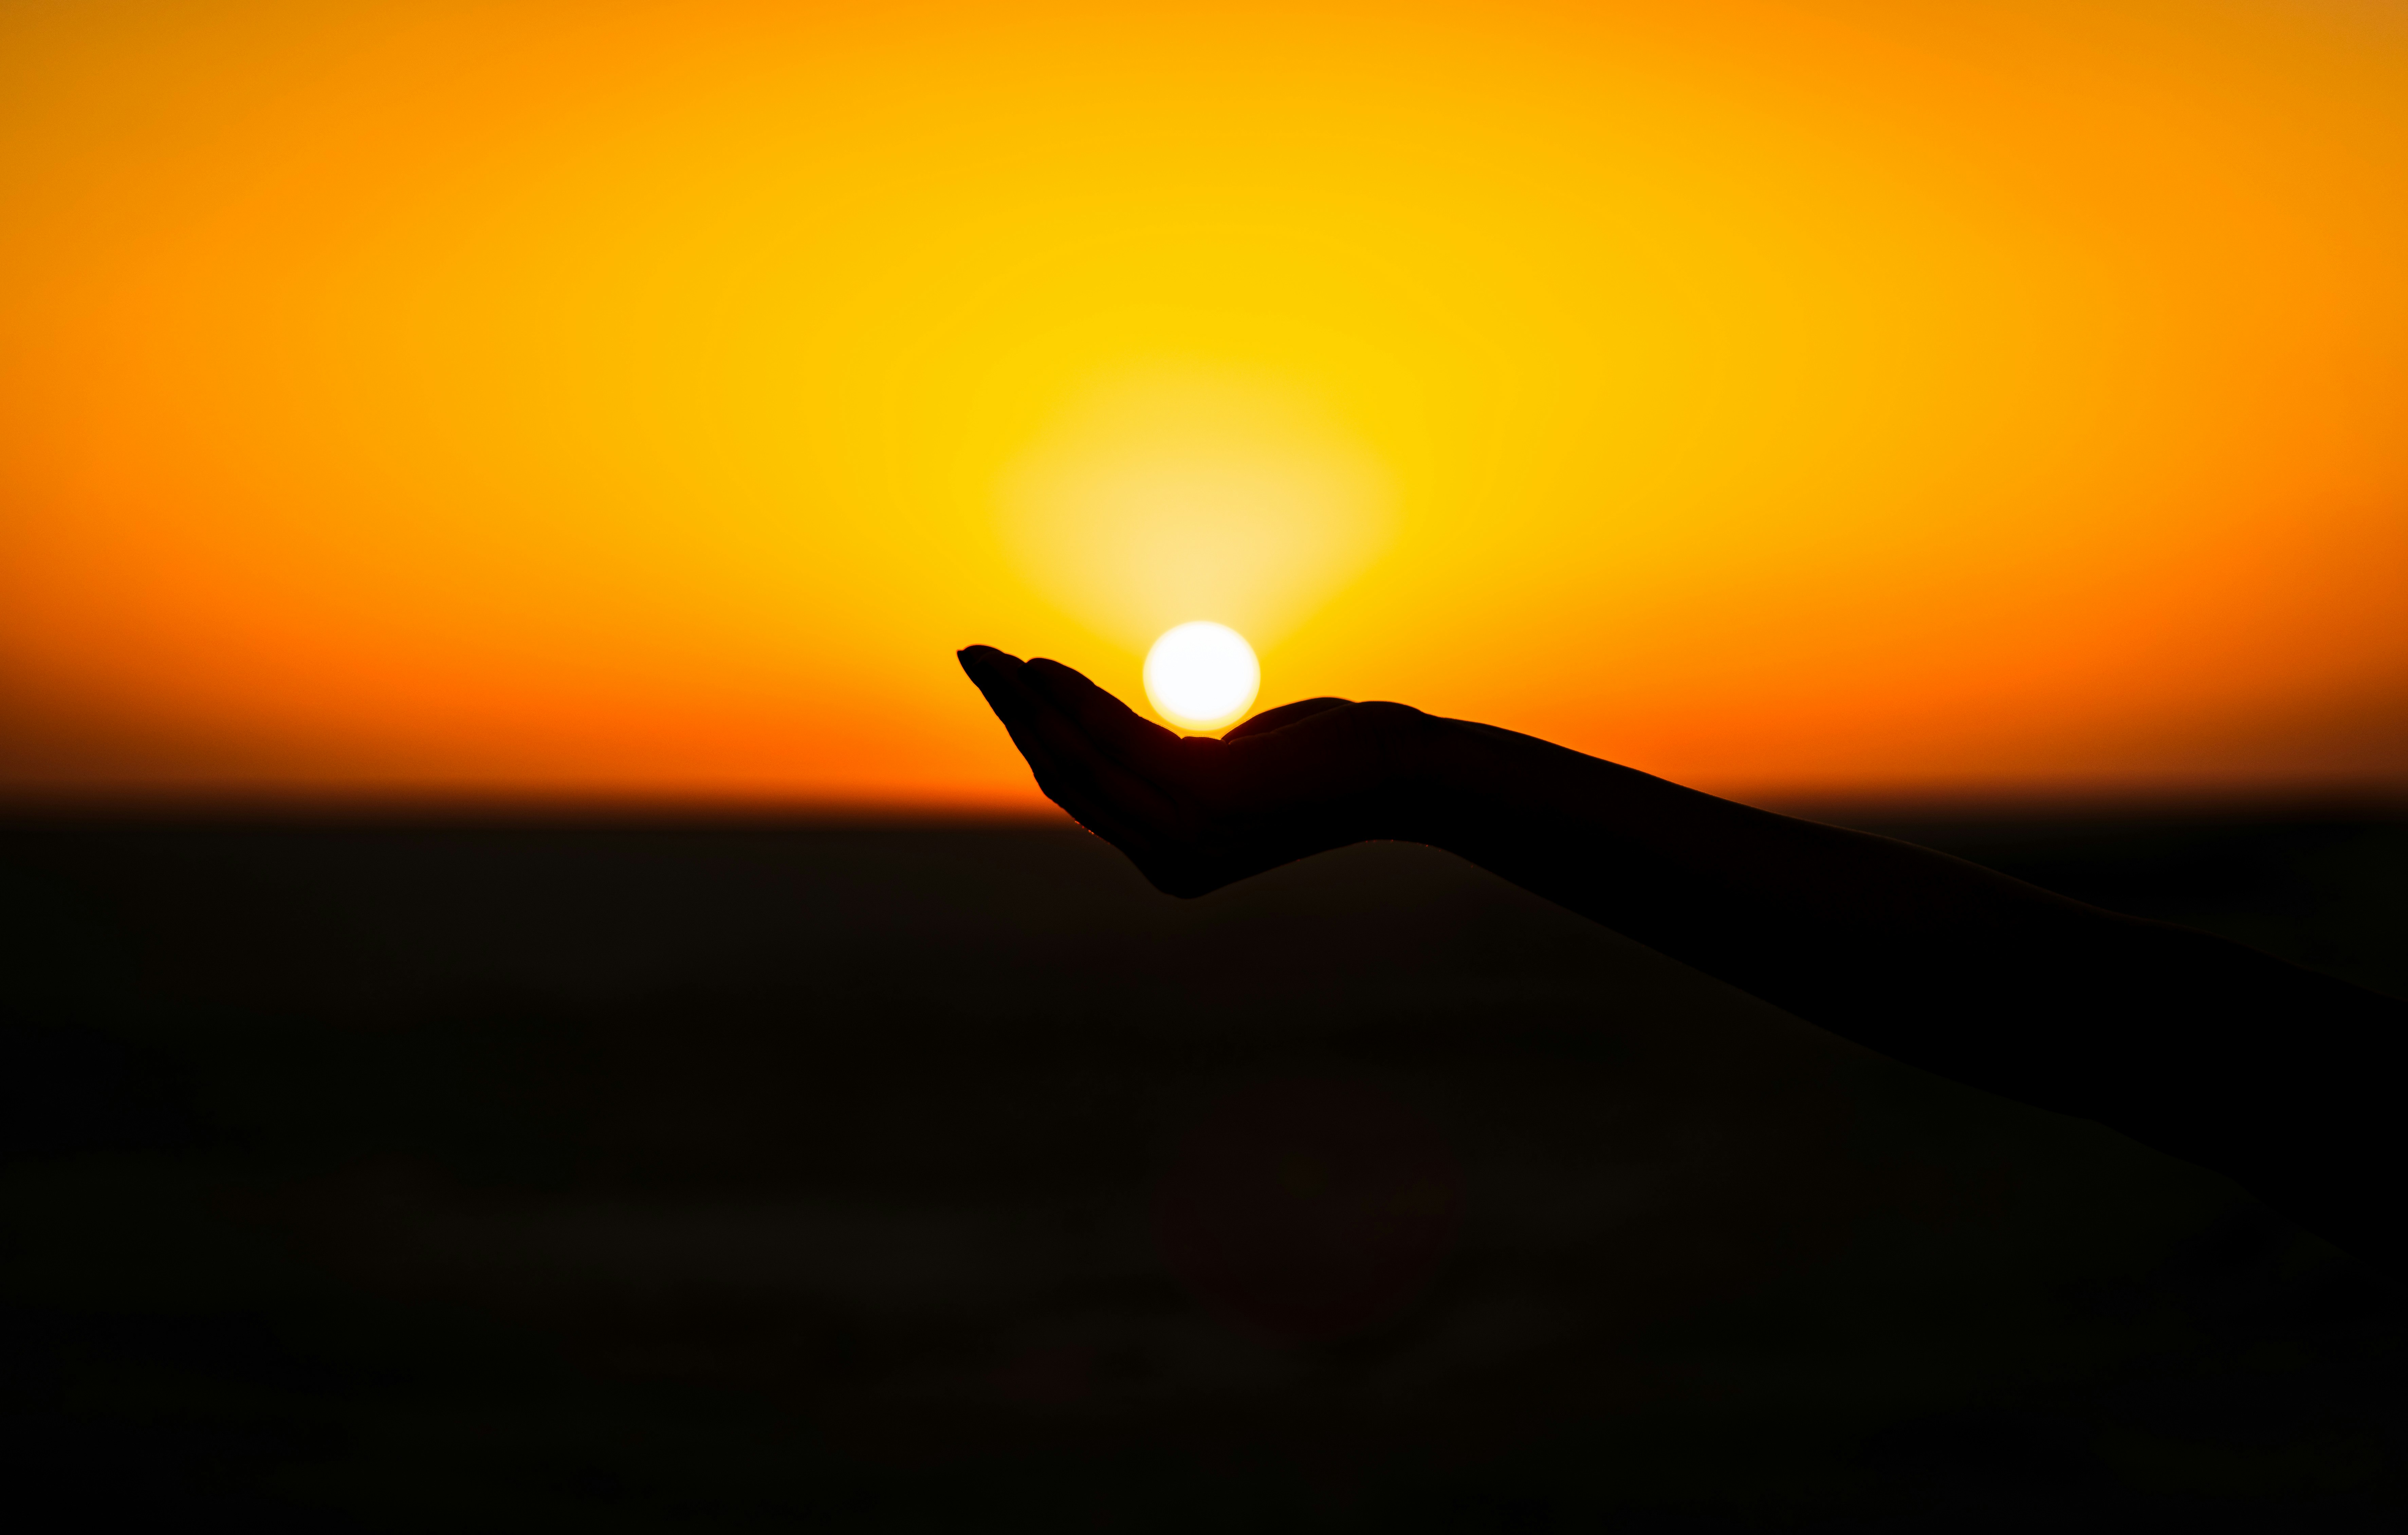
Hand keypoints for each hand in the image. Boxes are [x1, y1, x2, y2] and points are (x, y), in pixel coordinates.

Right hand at [957, 645, 1435, 896]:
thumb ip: (1175, 764)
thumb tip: (1125, 739)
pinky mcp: (1205, 797)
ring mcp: (1186, 837)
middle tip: (972, 662)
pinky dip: (1073, 698)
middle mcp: (1170, 862)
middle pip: (1065, 779)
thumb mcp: (1234, 765)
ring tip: (991, 658)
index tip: (1001, 690)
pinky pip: (1117, 739)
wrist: (1396, 773)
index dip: (1032, 740)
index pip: (1081, 797)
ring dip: (1027, 702)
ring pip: (1079, 760)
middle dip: (1011, 715)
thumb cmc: (1324, 759)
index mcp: (1171, 863)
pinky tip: (1043, 666)